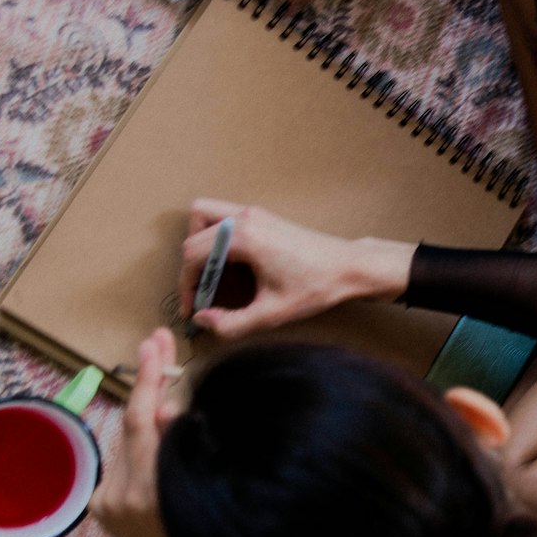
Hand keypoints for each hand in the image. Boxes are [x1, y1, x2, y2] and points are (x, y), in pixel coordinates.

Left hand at [89, 328, 182, 536]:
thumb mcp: (210, 489)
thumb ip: (183, 446)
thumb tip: (168, 409)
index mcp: (149, 492)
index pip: (145, 421)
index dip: (150, 378)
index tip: (155, 343)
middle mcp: (119, 496)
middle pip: (134, 426)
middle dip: (149, 387)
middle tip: (159, 342)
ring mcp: (107, 505)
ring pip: (131, 445)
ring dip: (151, 424)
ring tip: (176, 405)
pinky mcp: (102, 509)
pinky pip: (126, 464)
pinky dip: (144, 450)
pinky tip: (163, 450)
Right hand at [180, 200, 412, 339]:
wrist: (350, 267)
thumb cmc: (317, 286)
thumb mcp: (273, 313)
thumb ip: (233, 323)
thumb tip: (203, 321)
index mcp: (244, 236)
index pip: (192, 253)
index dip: (186, 284)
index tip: (191, 307)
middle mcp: (246, 217)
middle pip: (194, 232)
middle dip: (191, 266)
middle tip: (200, 292)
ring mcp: (255, 213)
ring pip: (206, 215)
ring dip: (200, 244)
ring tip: (213, 276)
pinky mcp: (264, 217)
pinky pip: (225, 219)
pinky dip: (218, 238)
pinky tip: (234, 267)